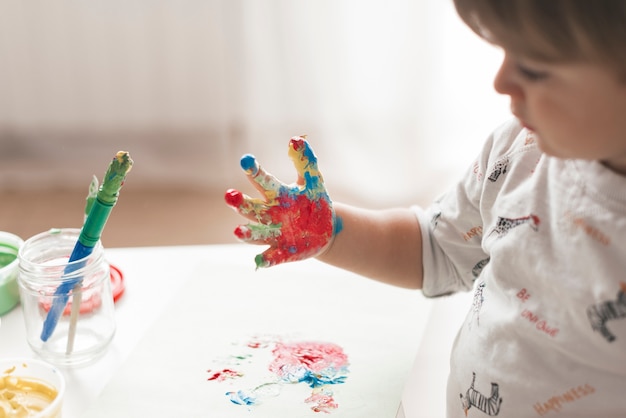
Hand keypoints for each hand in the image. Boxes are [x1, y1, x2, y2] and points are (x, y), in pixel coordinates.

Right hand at [225, 136, 340, 267]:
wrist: (325, 231)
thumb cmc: (313, 203)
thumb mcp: (312, 182)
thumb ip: (304, 162)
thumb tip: (296, 139)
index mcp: (276, 195)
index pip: (262, 181)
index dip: (253, 171)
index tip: (246, 160)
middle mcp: (269, 214)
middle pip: (250, 208)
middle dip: (240, 203)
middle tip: (230, 195)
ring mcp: (273, 234)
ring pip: (255, 233)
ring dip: (246, 233)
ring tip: (237, 231)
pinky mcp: (282, 253)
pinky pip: (270, 257)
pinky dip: (264, 260)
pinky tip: (259, 262)